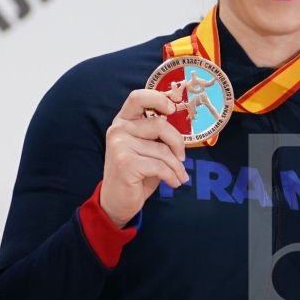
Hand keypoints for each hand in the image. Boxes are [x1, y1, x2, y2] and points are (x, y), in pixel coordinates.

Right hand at [98, 88, 188, 226]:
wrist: (116, 202)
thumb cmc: (136, 173)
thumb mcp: (146, 148)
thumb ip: (157, 133)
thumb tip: (182, 122)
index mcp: (123, 121)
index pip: (138, 97)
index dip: (158, 99)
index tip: (172, 110)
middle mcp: (118, 129)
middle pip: (160, 125)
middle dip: (178, 143)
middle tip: (182, 158)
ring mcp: (119, 146)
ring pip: (162, 150)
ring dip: (176, 166)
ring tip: (179, 176)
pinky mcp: (125, 163)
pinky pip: (160, 166)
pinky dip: (171, 176)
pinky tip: (173, 183)